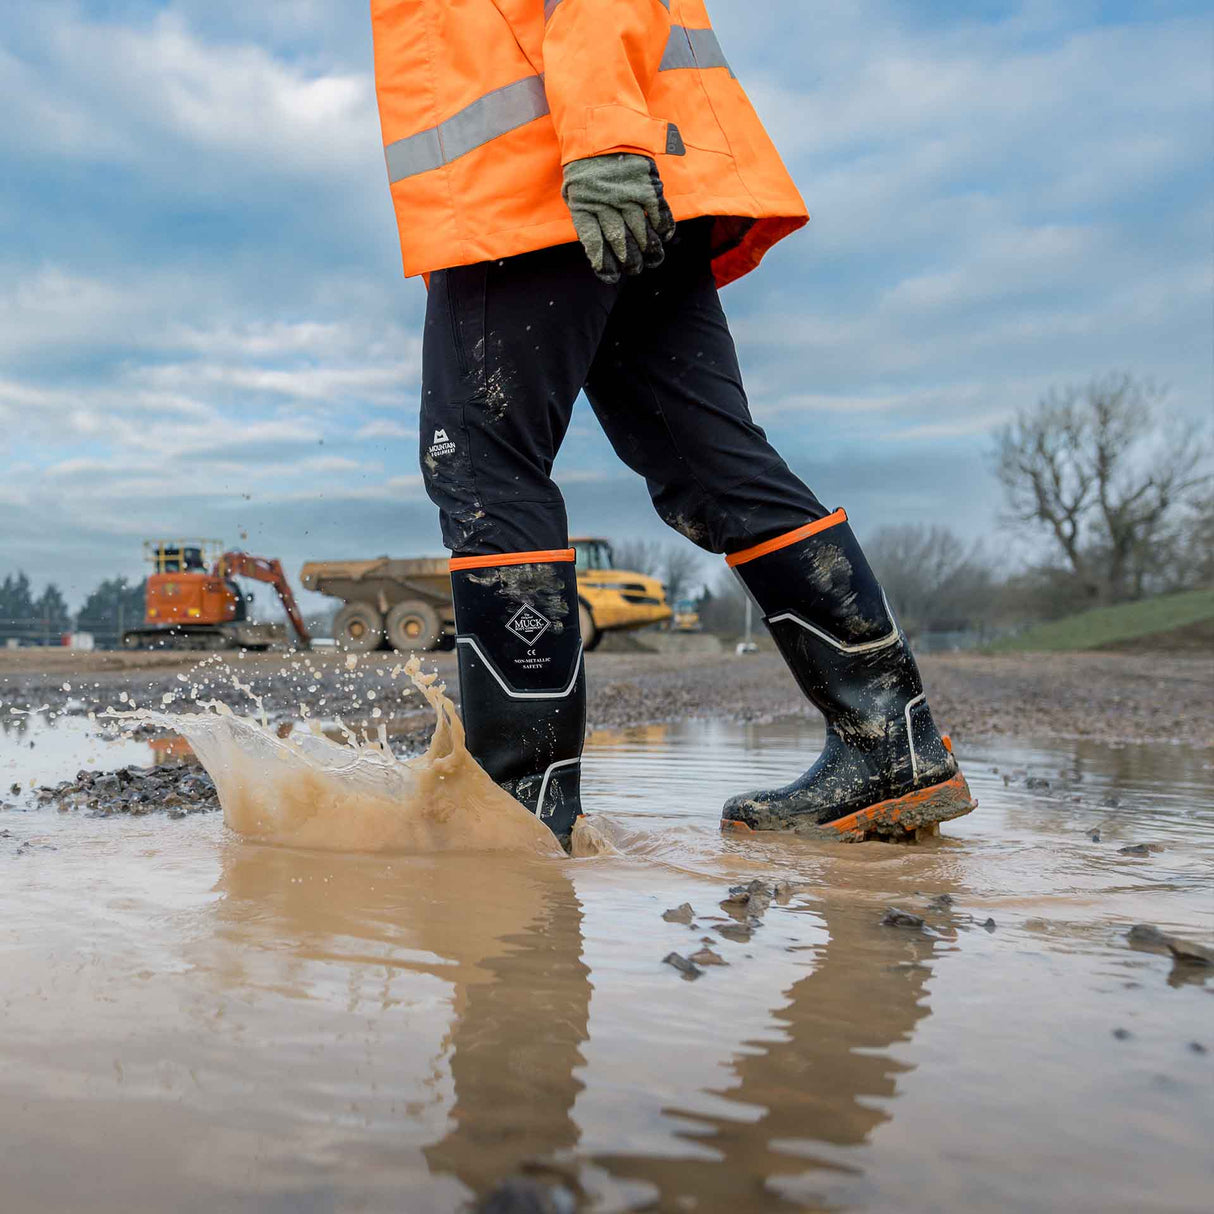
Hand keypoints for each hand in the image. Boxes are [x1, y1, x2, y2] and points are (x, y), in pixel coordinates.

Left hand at [561, 153, 676, 283]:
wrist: (601, 126)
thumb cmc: (586, 164)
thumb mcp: (574, 189)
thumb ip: (585, 215)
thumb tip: (597, 247)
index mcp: (583, 204)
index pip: (594, 242)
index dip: (603, 263)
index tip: (611, 276)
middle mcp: (605, 201)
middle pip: (620, 241)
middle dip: (629, 260)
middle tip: (635, 269)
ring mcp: (627, 193)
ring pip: (641, 231)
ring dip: (649, 249)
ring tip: (652, 260)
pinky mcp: (646, 183)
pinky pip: (658, 212)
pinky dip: (663, 227)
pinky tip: (664, 237)